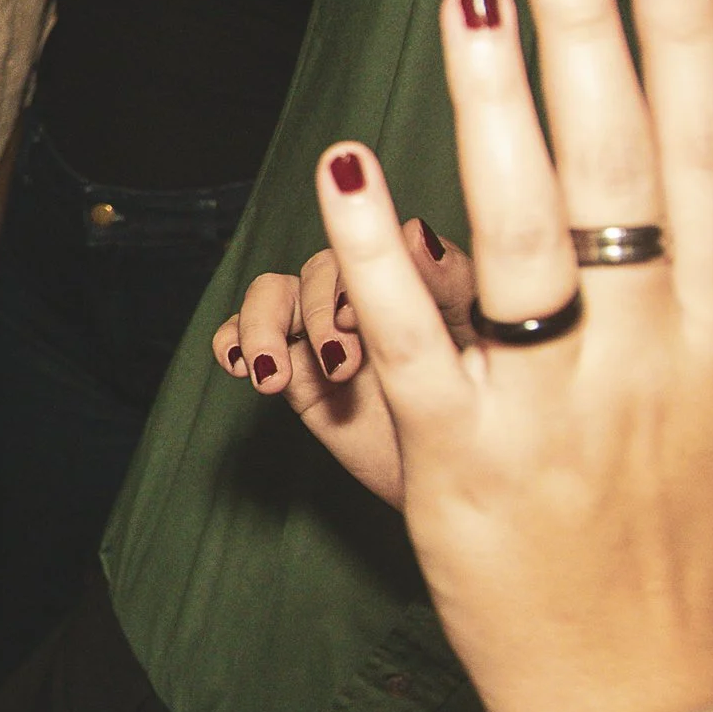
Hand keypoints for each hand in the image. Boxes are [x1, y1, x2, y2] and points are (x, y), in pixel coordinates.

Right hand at [212, 225, 473, 504]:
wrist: (446, 480)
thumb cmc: (481, 413)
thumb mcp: (481, 352)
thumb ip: (450, 284)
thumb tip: (417, 231)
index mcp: (416, 279)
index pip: (379, 248)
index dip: (358, 273)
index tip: (351, 318)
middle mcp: (362, 293)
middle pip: (320, 272)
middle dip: (318, 314)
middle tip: (339, 367)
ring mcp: (318, 326)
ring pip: (272, 294)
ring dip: (263, 327)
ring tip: (271, 378)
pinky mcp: (289, 362)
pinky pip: (241, 333)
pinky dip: (231, 340)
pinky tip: (236, 367)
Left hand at [309, 0, 712, 711]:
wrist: (659, 707)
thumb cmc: (684, 547)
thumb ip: (703, 294)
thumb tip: (694, 170)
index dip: (695, 51)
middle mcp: (657, 361)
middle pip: (625, 171)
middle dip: (589, 39)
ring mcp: (562, 412)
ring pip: (526, 236)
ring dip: (493, 107)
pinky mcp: (467, 467)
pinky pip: (417, 341)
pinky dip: (381, 252)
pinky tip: (347, 164)